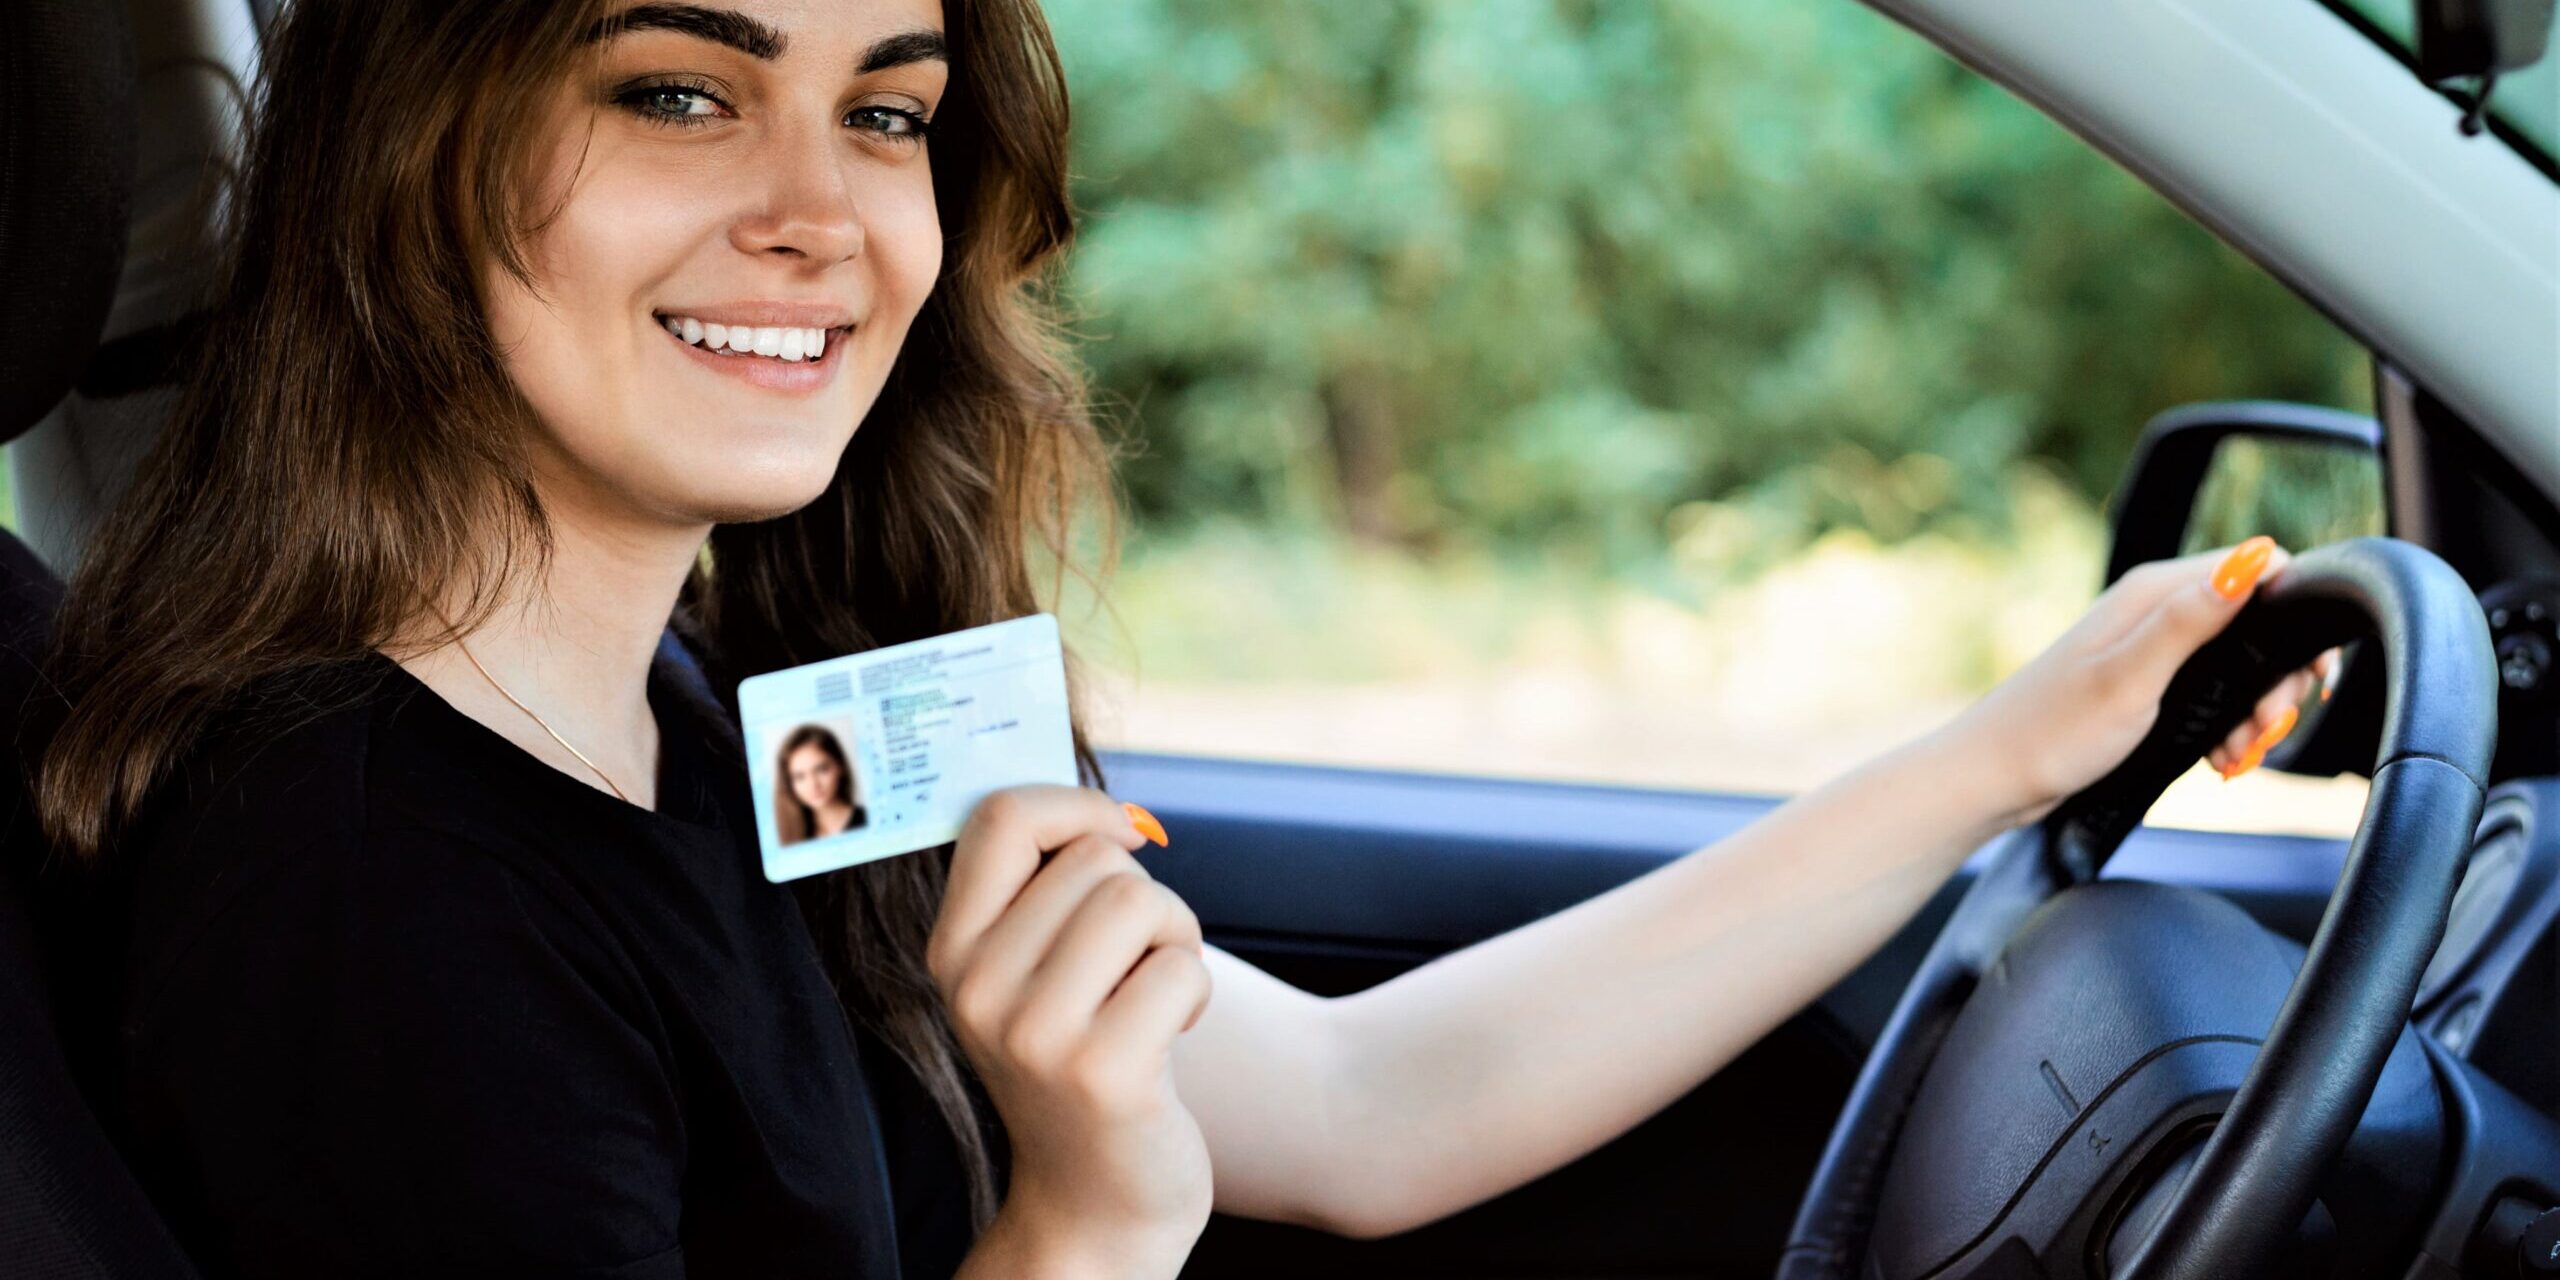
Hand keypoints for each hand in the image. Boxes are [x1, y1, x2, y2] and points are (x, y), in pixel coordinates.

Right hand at [929, 785, 1211, 1278]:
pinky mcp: (1102, 1071)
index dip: (1077, 804)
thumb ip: (1043, 893)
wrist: (1095, 1201)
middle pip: (1094, 859)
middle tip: (1137, 962)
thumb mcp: (1031, 976)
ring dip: (1175, 939)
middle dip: (1144, 896)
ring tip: (1155, 993)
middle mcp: (977, 990)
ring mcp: (1034, 1034)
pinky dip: (1195, 991)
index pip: (1001, 817)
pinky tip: (1171, 1036)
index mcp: (951, 951)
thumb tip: (1116, 813)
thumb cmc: (1082, 1061)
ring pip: (1141, 902)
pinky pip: (1180, 966)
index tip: (1121, 834)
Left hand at [1952, 537, 2340, 827]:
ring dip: (2255, 712)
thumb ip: (2190, 620)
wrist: (1995, 778)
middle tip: (2264, 729)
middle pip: (2259, 623)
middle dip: (2278, 680)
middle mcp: (2156, 610)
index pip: (2261, 568)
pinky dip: (2229, 726)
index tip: (2303, 675)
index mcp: (2155, 593)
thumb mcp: (2130, 678)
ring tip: (2238, 754)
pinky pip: (2214, 694)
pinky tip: (2221, 759)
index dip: (2296, 616)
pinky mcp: (2148, 684)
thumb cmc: (2053, 732)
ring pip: (2240, 665)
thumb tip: (2253, 558)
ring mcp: (2152, 648)